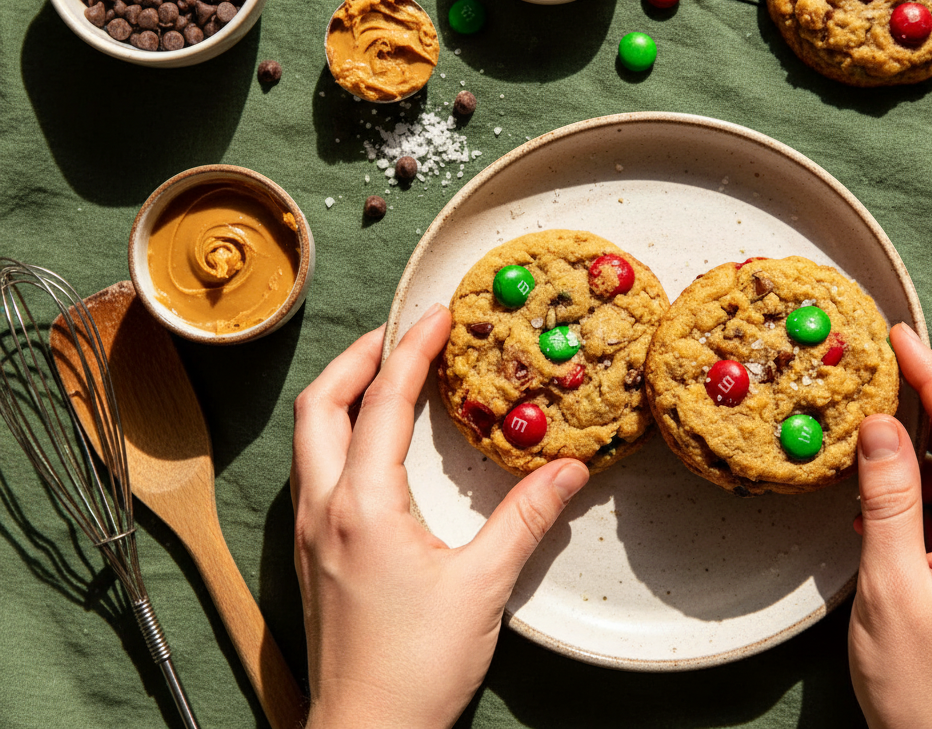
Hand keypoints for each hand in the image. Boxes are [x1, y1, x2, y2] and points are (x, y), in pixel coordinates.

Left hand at [291, 305, 589, 728]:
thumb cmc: (415, 666)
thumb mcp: (482, 586)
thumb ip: (526, 519)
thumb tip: (571, 469)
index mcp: (361, 505)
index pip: (381, 402)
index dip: (411, 350)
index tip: (437, 316)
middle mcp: (322, 509)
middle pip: (320, 406)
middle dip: (356, 359)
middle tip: (400, 337)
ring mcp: (308, 534)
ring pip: (309, 439)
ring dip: (342, 396)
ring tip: (385, 378)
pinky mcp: (311, 557)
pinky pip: (314, 472)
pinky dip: (340, 436)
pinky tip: (373, 449)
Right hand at [848, 322, 931, 728]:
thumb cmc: (919, 683)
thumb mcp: (891, 582)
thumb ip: (887, 497)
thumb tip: (880, 425)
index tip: (901, 337)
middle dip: (927, 404)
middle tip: (882, 363)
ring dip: (915, 454)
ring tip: (869, 423)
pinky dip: (918, 497)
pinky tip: (879, 492)